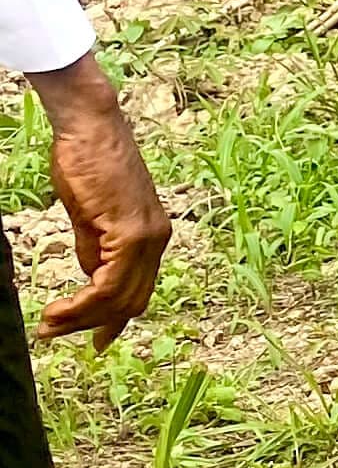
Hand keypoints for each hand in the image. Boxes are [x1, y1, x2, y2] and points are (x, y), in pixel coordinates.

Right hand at [26, 60, 170, 344]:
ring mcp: (148, 237)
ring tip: (50, 326)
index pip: (137, 290)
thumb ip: (95, 250)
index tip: (95, 340)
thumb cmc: (87, 163)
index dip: (115, 319)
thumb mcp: (92, 217)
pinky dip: (84, 303)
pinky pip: (109, 284)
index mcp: (153, 236)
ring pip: (119, 298)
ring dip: (81, 318)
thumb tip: (90, 279)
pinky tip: (60, 310)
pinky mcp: (130, 232)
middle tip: (56, 333)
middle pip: (130, 301)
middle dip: (93, 324)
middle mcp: (158, 239)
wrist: (90, 127)